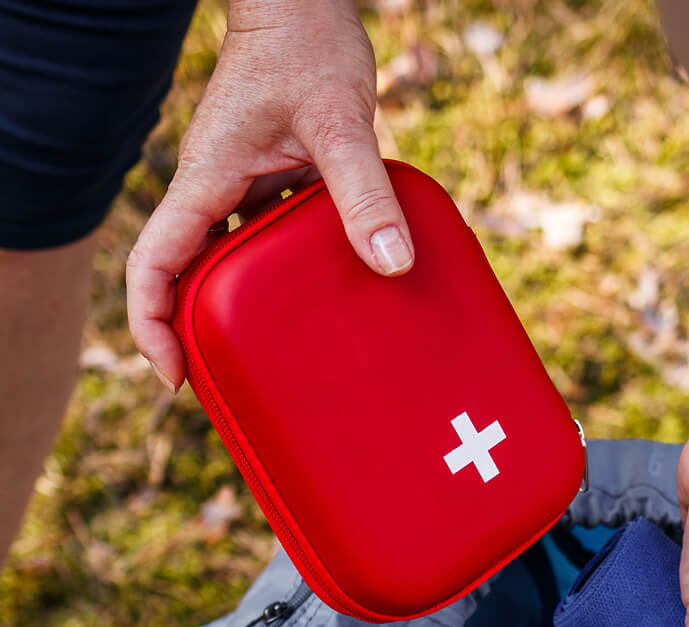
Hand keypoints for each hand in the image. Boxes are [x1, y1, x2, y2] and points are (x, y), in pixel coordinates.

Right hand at [127, 0, 411, 391]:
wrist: (305, 2)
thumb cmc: (308, 44)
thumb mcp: (338, 122)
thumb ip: (363, 191)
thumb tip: (391, 264)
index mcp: (205, 180)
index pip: (153, 265)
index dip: (153, 325)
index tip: (177, 375)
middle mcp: (213, 187)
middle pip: (184, 275)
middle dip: (196, 332)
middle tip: (234, 383)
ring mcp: (239, 183)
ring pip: (225, 258)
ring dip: (241, 306)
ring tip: (278, 355)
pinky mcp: (269, 176)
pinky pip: (262, 236)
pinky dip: (279, 272)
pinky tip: (319, 295)